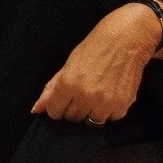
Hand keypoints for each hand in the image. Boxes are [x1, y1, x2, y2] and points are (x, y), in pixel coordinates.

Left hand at [31, 2, 162, 125]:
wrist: (125, 40)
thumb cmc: (94, 47)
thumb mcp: (68, 63)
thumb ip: (52, 88)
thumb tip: (37, 108)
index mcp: (68, 84)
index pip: (55, 112)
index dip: (57, 107)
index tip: (62, 102)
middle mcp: (85, 96)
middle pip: (73, 118)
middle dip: (74, 108)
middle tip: (81, 93)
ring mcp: (105, 103)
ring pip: (92, 122)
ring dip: (92, 111)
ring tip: (96, 94)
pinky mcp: (122, 107)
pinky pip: (111, 118)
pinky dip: (110, 110)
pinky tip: (110, 94)